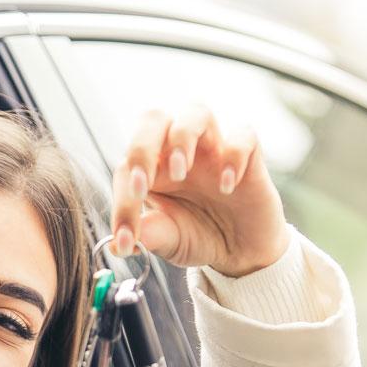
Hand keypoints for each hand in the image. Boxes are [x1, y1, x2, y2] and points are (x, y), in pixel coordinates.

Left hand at [110, 107, 288, 276]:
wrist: (241, 253)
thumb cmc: (199, 237)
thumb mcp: (169, 241)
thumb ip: (148, 236)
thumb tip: (117, 244)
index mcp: (152, 168)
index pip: (127, 167)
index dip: (122, 201)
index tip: (126, 238)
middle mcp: (179, 151)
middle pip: (153, 119)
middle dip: (142, 147)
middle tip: (143, 184)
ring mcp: (214, 149)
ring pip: (196, 112)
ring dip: (182, 137)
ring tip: (181, 172)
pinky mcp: (249, 156)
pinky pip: (243, 136)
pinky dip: (233, 156)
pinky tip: (227, 187)